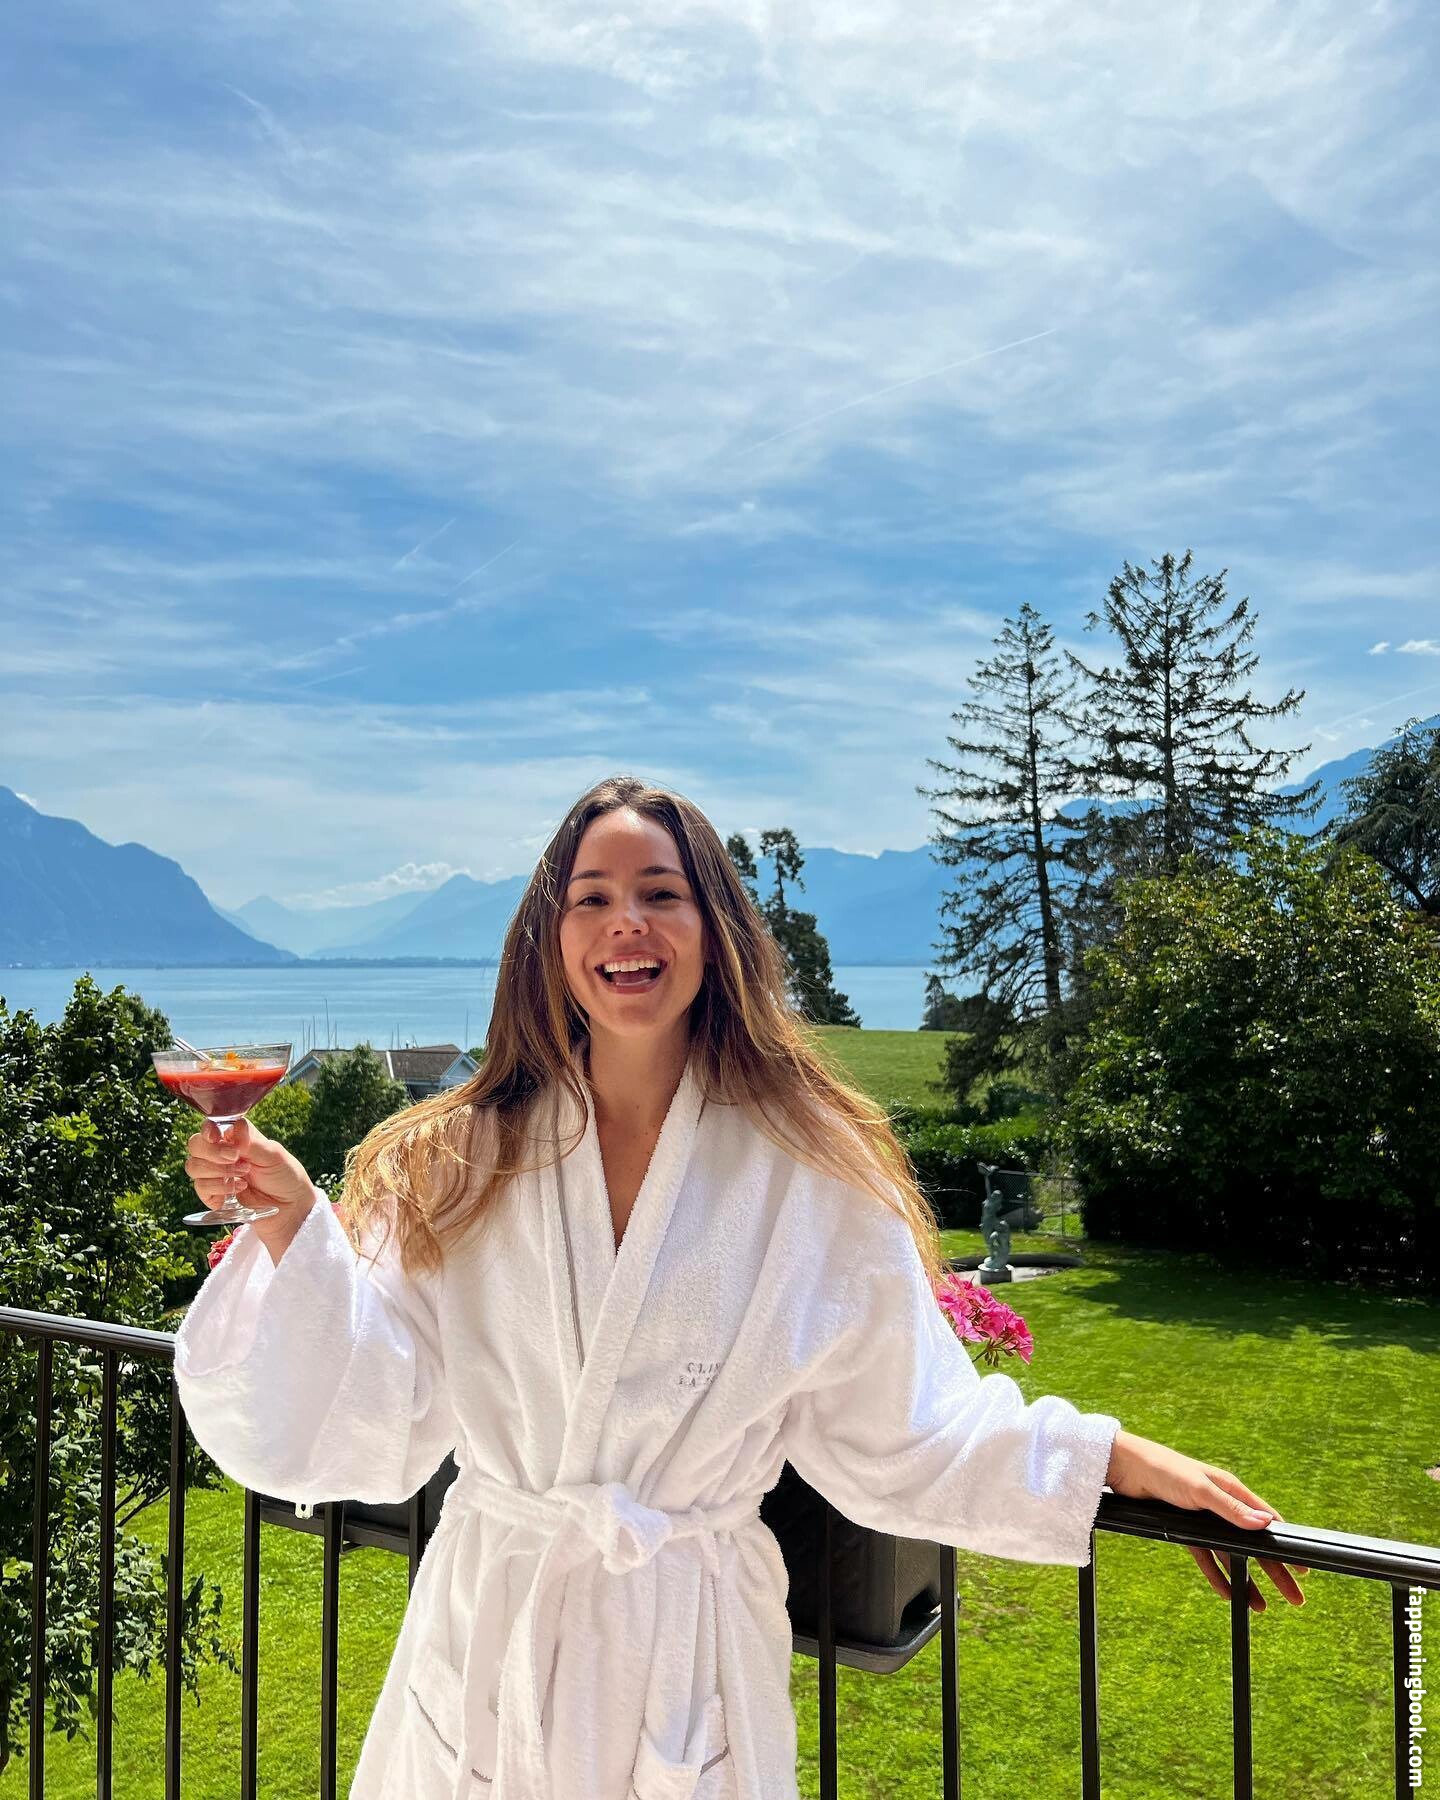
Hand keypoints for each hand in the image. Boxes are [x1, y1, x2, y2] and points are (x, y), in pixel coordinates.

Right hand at [185, 1118, 316, 1247]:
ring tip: (243, 1177)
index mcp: (235, 1137)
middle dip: (213, 1153)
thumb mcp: (273, 1155)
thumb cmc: (284, 1174)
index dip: (208, 1131)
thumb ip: (252, 1142)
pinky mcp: (213, 1194)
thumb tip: (236, 1125)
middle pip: (196, 1145)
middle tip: (236, 1159)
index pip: (210, 1127)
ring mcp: (215, 1173)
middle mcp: (221, 1152)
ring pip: (194, 1166)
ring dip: (218, 1172)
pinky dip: (217, 1189)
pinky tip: (237, 1190)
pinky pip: (200, 1188)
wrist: (289, 1205)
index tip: (215, 1137)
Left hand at [1105, 1430, 1307, 1611]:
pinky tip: (1229, 1595)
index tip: (1305, 1569)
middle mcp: (1221, 1505)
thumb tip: (1266, 1524)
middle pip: (1254, 1545)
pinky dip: (1218, 1576)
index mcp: (1232, 1490)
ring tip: (1262, 1608)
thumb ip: (1231, 1509)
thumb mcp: (1200, 1490)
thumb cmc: (1165, 1470)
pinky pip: (1206, 1557)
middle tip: (1295, 1599)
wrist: (1126, 1467)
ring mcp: (1203, 1519)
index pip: (1267, 1523)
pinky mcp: (1184, 1529)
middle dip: (1275, 1572)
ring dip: (1248, 1581)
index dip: (1286, 1546)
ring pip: (1232, 1556)